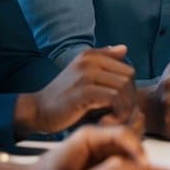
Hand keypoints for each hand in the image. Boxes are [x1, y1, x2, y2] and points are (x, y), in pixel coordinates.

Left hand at [0, 124, 144, 169]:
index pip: (121, 133)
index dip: (136, 148)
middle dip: (142, 157)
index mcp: (87, 137)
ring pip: (132, 150)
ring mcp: (104, 148)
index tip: (144, 166)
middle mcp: (98, 139)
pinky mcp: (106, 159)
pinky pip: (126, 160)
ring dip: (139, 164)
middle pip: (131, 139)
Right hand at [17, 45, 136, 136]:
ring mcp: (86, 75)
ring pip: (123, 88)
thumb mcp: (82, 73)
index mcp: (91, 56)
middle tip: (121, 114)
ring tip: (115, 119)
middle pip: (129, 77)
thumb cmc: (63, 96)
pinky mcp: (84, 91)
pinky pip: (114, 99)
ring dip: (125, 108)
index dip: (131, 90)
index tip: (122, 106)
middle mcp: (89, 61)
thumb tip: (124, 48)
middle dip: (130, 99)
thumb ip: (102, 59)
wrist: (38, 109)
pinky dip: (117, 112)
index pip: (128, 69)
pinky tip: (107, 121)